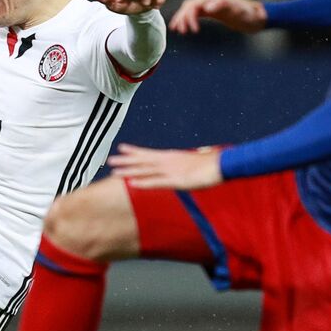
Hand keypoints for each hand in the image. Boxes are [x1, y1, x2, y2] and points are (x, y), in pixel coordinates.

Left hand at [108, 143, 223, 189]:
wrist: (221, 164)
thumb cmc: (209, 165)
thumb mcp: (191, 164)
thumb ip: (181, 166)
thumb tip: (178, 169)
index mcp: (170, 156)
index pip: (148, 153)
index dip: (133, 151)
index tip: (121, 147)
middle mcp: (167, 161)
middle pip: (142, 160)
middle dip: (125, 161)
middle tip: (109, 160)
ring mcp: (170, 170)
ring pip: (145, 171)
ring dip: (129, 171)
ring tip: (114, 171)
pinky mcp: (176, 180)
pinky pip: (156, 182)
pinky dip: (143, 183)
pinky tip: (132, 184)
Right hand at [169, 0, 265, 34]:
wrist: (257, 17)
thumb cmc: (249, 15)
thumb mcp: (238, 11)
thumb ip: (224, 6)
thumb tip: (208, 7)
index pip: (193, 5)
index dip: (188, 17)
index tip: (192, 31)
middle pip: (189, 6)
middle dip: (182, 18)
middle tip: (182, 32)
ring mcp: (210, 2)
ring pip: (190, 9)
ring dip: (182, 19)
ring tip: (179, 31)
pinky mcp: (212, 9)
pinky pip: (195, 13)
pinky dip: (188, 19)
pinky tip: (184, 27)